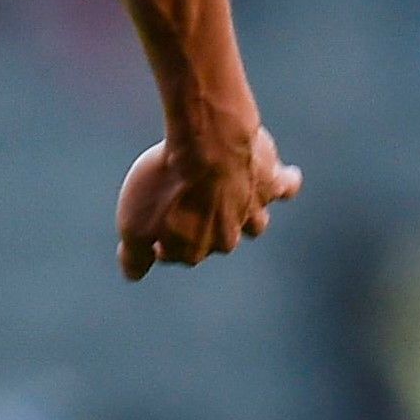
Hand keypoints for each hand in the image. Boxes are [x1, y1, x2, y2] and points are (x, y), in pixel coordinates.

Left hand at [116, 127, 300, 280]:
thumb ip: (134, 255)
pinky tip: (286, 177)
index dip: (163, 241)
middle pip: (219, 239)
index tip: (152, 228)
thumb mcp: (133, 223)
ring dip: (247, 216)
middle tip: (190, 207)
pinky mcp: (270, 181)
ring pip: (256, 222)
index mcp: (196, 248)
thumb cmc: (165, 183)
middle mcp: (229, 235)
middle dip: (205, 229)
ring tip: (238, 204)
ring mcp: (253, 209)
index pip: (179, 253)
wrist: (204, 144)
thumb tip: (134, 276)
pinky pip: (286, 186)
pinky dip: (286, 182)